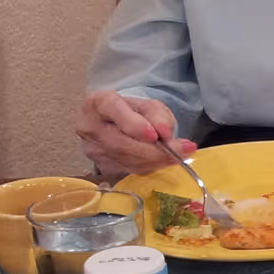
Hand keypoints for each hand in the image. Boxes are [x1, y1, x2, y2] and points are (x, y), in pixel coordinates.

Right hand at [75, 91, 191, 176]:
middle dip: (155, 150)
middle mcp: (90, 127)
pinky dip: (151, 167)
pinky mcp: (102, 166)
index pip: (114, 111)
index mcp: (98, 103)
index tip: (156, 135)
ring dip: (157, 161)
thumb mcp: (148, 105)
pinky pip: (130, 170)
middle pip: (121, 144)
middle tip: (183, 150)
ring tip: (181, 155)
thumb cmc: (132, 111)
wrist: (116, 123)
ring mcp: (93, 149)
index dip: (135, 125)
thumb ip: (157, 115)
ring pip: (127, 160)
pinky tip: (166, 162)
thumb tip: (165, 133)